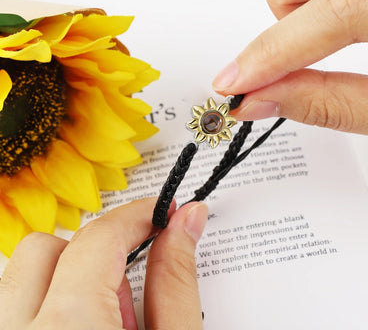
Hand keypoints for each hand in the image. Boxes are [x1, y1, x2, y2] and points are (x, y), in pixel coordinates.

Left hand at [0, 197, 207, 329]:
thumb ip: (176, 281)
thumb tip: (186, 221)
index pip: (98, 239)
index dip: (136, 216)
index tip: (163, 214)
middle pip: (41, 251)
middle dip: (93, 250)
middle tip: (129, 284)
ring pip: (20, 280)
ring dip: (66, 283)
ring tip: (105, 324)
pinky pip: (14, 311)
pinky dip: (46, 310)